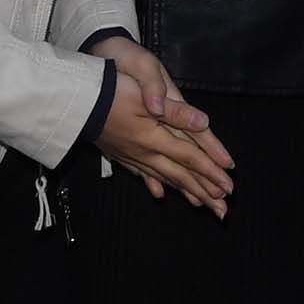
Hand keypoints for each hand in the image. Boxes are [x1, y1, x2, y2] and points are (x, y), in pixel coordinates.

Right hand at [95, 67, 234, 217]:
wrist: (75, 99)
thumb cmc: (110, 92)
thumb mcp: (145, 94)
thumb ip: (175, 111)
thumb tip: (203, 122)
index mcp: (155, 137)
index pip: (190, 157)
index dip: (211, 171)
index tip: (228, 186)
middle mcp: (145, 151)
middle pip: (180, 175)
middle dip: (203, 192)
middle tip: (222, 210)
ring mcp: (131, 155)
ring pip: (164, 178)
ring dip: (184, 192)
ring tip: (201, 205)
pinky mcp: (120, 153)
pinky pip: (142, 173)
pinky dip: (154, 183)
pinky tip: (160, 193)